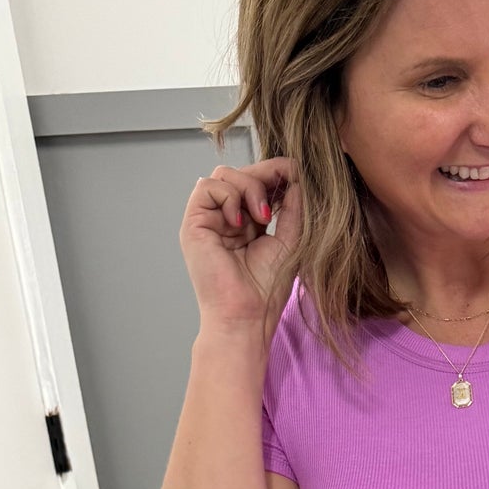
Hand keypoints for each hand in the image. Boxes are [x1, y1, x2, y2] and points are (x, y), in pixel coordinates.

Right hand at [180, 157, 301, 339]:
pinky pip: (207, 186)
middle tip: (279, 199)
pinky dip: (229, 196)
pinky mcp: (193, 223)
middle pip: (239, 173)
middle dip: (264, 177)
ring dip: (249, 188)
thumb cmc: (266, 289)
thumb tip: (296, 176)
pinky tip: (241, 222)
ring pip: (224, 175)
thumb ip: (292, 208)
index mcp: (245, 222)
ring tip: (262, 218)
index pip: (255, 182)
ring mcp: (207, 220)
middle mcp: (224, 218)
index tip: (294, 176)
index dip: (273, 174)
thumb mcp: (289, 240)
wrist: (246, 316)